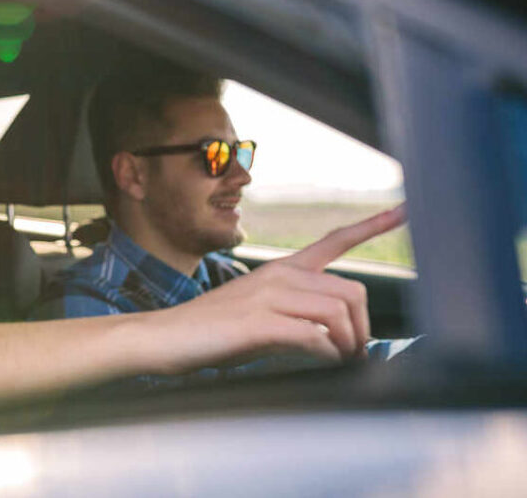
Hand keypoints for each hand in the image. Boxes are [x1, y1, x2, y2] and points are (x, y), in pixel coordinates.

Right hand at [144, 205, 406, 373]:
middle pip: (352, 292)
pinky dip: (327, 355)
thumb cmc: (213, 331)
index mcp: (282, 269)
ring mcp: (269, 297)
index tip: (407, 209)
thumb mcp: (260, 312)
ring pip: (339, 314)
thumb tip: (337, 336)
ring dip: (348, 346)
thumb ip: (297, 313)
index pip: (334, 241)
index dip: (373, 225)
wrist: (166, 336)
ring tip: (338, 362)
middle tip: (353, 354)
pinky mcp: (260, 323)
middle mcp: (280, 275)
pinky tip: (320, 363)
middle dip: (363, 329)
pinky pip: (316, 337)